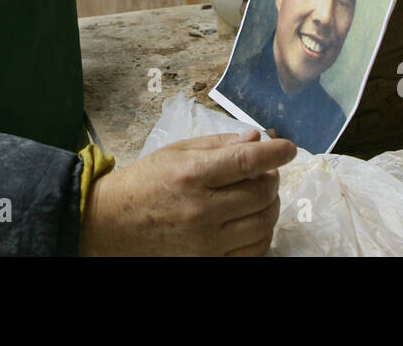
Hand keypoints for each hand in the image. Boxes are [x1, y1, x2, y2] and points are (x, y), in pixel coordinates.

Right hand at [79, 129, 295, 255]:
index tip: (288, 148)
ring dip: (270, 205)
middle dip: (272, 177)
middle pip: (262, 192)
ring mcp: (206, 242)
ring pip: (264, 223)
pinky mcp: (207, 262)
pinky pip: (253, 251)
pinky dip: (262, 233)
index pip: (248, 161)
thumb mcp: (177, 151)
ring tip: (259, 194)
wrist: (113, 224)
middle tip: (265, 171)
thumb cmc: (146, 181)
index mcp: (192, 174)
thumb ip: (219, 144)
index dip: (276, 153)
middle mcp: (201, 209)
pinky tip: (252, 220)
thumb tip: (257, 140)